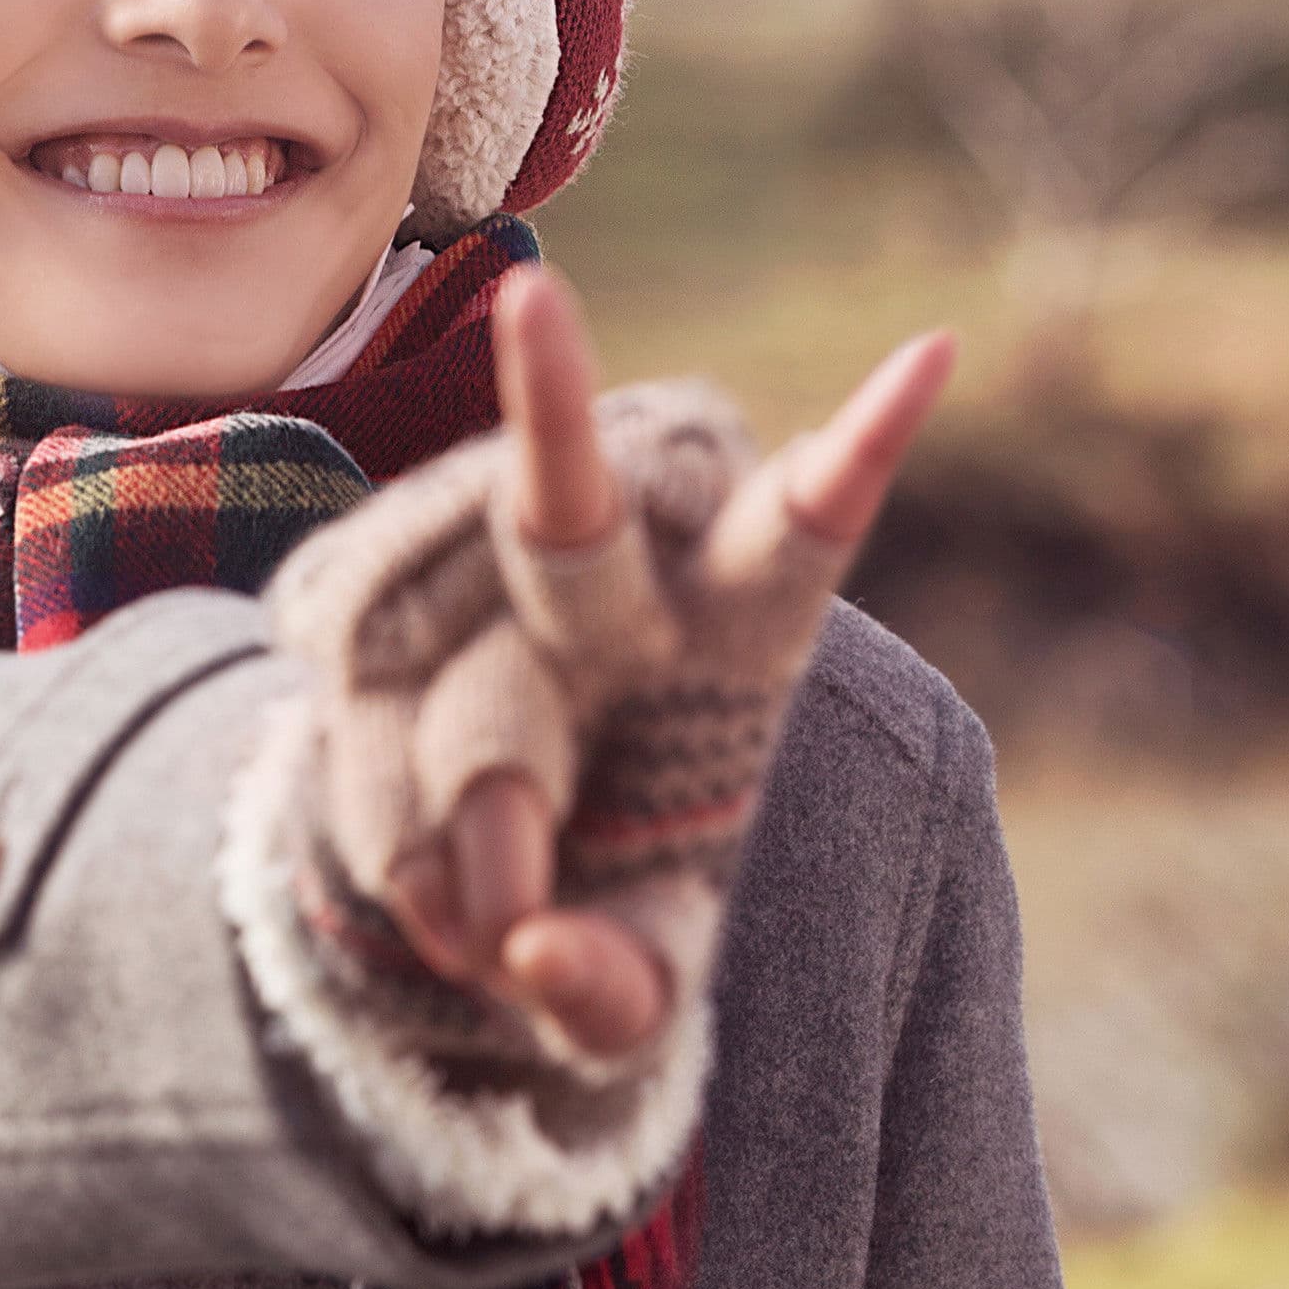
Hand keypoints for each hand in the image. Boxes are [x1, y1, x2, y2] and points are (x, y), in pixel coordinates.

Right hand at [379, 268, 954, 1062]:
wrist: (463, 850)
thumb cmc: (615, 872)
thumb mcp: (648, 963)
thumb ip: (620, 989)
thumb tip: (533, 954)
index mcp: (736, 619)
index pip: (805, 532)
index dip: (860, 454)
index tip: (935, 352)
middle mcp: (609, 561)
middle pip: (568, 507)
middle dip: (551, 402)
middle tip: (537, 299)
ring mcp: (464, 562)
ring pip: (452, 709)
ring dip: (460, 862)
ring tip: (492, 928)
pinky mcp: (352, 594)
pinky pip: (356, 743)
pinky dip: (391, 848)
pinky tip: (427, 886)